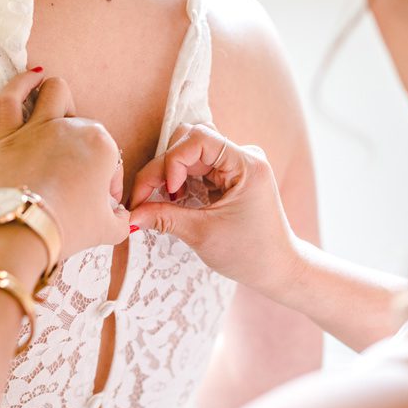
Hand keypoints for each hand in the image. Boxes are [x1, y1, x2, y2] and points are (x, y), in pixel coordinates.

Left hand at [0, 69, 129, 279]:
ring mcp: (40, 127)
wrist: (24, 230)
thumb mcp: (110, 229)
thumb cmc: (69, 227)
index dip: (109, 185)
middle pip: (85, 128)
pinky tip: (32, 78)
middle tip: (78, 179)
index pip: (112, 160)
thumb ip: (122, 219)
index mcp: (103, 146)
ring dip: (60, 99)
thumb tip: (122, 216)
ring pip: (54, 92)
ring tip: (59, 111)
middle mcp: (74, 129)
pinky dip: (22, 84)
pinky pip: (12, 97)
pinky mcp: (8, 133)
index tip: (100, 203)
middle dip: (85, 150)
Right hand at [127, 124, 297, 289]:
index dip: (174, 160)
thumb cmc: (250, 253)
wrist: (278, 269)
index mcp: (247, 164)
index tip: (169, 191)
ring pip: (189, 154)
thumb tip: (129, 215)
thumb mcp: (203, 235)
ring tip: (160, 202)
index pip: (199, 138)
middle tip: (144, 199)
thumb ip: (164, 218)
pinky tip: (173, 202)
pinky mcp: (229, 178)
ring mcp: (237, 166)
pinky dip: (179, 182)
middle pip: (189, 143)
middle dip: (163, 169)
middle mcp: (244, 157)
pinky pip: (196, 168)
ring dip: (168, 175)